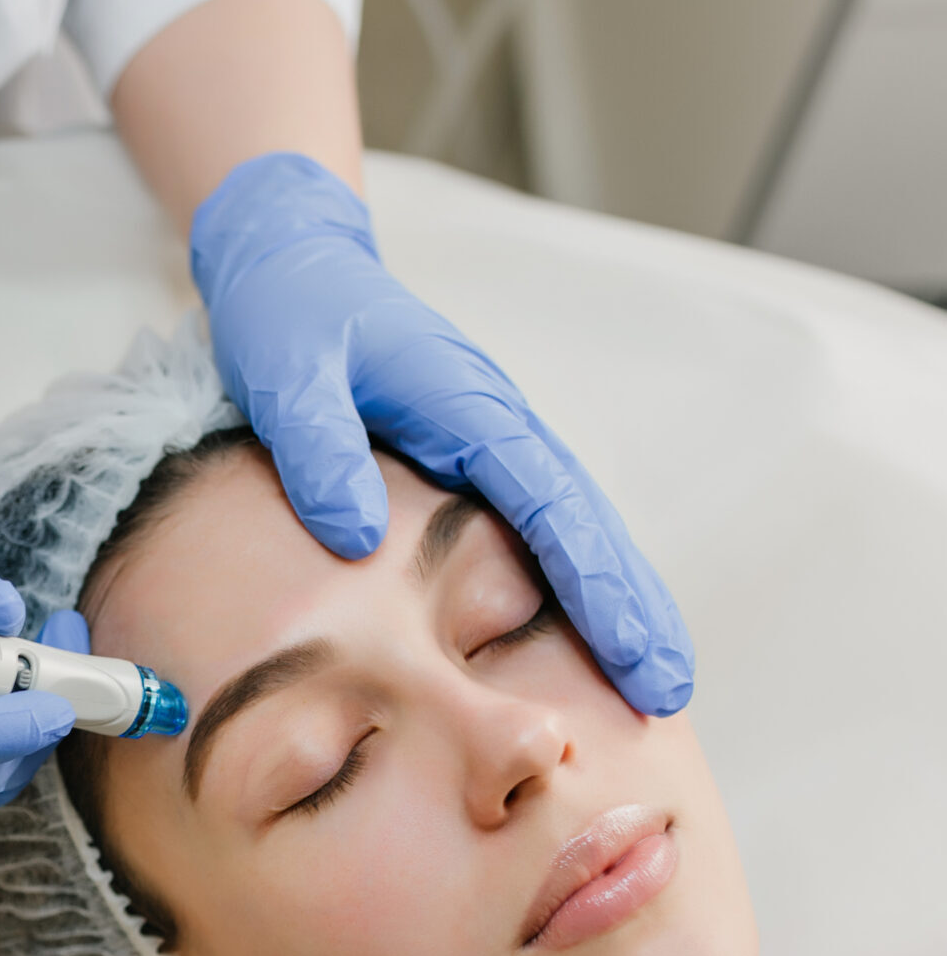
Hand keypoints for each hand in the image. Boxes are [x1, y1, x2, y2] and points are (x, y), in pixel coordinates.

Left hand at [190, 152, 693, 717]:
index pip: (551, 506)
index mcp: (468, 406)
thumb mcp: (287, 373)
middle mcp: (497, 426)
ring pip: (573, 529)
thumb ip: (318, 447)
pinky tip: (587, 635)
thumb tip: (356, 537)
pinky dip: (572, 580)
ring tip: (651, 682)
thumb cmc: (290, 315)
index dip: (594, 584)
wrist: (292, 266)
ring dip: (616, 601)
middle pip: (586, 524)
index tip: (630, 651)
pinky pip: (536, 528)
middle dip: (633, 607)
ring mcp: (490, 443)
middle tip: (669, 690)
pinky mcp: (472, 459)